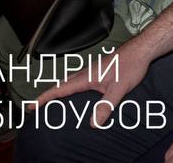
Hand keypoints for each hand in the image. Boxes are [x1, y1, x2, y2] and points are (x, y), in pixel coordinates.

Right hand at [33, 38, 151, 119]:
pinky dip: (71, 86)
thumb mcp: (119, 88)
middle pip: (61, 85)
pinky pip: (79, 79)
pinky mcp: (100, 69)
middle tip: (36, 106)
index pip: (59, 89)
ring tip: (52, 102)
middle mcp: (86, 72)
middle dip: (48, 95)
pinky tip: (78, 92)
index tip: (30, 106)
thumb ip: (106, 105)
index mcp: (86, 77)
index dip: (44, 98)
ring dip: (59, 90)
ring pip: (70, 81)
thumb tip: (93, 123)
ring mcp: (93, 70)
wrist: (142, 49)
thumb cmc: (130, 65)